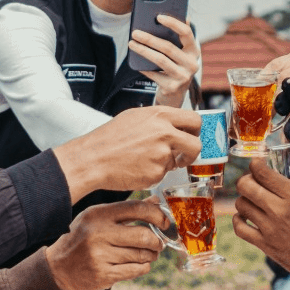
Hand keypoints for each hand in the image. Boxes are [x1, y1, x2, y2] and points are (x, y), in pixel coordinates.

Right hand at [47, 200, 168, 289]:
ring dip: (150, 255)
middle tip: (158, 243)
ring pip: (142, 255)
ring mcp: (100, 255)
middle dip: (157, 241)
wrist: (59, 267)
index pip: (136, 209)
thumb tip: (156, 202)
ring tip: (148, 254)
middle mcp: (98, 233)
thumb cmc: (83, 238)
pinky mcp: (103, 274)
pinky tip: (138, 264)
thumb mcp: (99, 218)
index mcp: (99, 214)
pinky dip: (143, 267)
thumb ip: (127, 210)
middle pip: (144, 235)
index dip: (157, 215)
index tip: (165, 222)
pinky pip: (136, 270)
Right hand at [53, 106, 201, 200]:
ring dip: (166, 163)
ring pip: (176, 161)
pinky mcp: (157, 173)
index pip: (194, 120)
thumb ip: (160, 120)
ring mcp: (162, 154)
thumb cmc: (110, 138)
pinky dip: (153, 174)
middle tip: (182, 156)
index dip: (195, 131)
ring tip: (143, 159)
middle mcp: (165, 133)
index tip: (190, 137)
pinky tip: (137, 168)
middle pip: (196, 144)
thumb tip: (177, 126)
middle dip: (192, 153)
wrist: (93, 159)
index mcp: (160, 115)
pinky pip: (162, 174)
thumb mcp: (136, 117)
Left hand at [130, 15, 200, 107]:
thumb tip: (166, 16)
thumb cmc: (175, 66)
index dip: (173, 23)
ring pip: (160, 60)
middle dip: (149, 38)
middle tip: (135, 33)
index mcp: (194, 51)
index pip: (186, 32)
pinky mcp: (172, 87)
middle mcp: (191, 64)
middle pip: (168, 47)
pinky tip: (135, 62)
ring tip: (131, 44)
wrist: (175, 94)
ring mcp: (183, 77)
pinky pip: (154, 74)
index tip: (158, 17)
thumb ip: (176, 38)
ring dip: (144, 51)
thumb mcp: (180, 53)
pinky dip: (143, 67)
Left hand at [233, 159, 289, 289]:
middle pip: (246, 186)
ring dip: (244, 198)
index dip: (256, 164)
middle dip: (247, 179)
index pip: (262, 173)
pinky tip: (246, 217)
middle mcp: (280, 210)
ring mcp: (270, 229)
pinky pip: (240, 228)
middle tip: (254, 181)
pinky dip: (238, 220)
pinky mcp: (266, 246)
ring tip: (254, 200)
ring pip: (241, 204)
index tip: (258, 165)